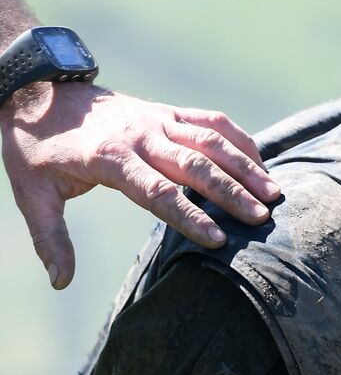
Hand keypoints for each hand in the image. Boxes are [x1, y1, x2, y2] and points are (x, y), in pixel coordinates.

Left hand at [1, 82, 279, 287]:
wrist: (39, 91)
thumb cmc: (36, 149)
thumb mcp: (32, 195)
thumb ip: (50, 240)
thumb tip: (60, 283)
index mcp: (111, 159)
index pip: (159, 193)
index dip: (190, 217)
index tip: (217, 239)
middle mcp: (142, 136)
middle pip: (196, 166)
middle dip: (232, 193)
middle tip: (261, 217)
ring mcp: (159, 119)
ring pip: (211, 142)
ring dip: (245, 166)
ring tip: (274, 191)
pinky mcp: (168, 111)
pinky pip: (212, 122)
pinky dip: (239, 140)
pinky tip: (259, 162)